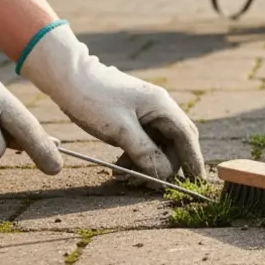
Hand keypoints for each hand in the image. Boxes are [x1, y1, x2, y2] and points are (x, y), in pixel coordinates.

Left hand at [18, 23, 204, 180]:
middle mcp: (159, 107)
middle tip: (154, 186)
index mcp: (162, 106)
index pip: (187, 137)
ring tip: (128, 178)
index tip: (197, 181)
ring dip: (149, 163)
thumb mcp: (120, 130)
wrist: (67, 77)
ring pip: (158, 143)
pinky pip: (143, 140)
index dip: (193, 160)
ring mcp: (146, 111)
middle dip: (167, 165)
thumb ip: (145, 153)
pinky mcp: (132, 116)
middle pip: (175, 142)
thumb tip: (164, 175)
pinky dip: (136, 156)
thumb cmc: (94, 99)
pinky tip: (120, 166)